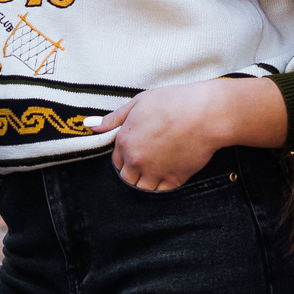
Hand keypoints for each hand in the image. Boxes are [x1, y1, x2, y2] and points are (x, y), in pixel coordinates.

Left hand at [89, 77, 286, 190]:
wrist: (206, 114)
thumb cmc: (173, 102)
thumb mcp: (138, 103)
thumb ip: (113, 118)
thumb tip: (88, 124)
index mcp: (124, 142)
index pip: (117, 161)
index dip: (126, 155)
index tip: (138, 147)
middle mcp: (136, 160)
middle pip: (127, 177)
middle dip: (134, 170)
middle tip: (150, 157)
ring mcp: (155, 172)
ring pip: (142, 187)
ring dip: (147, 180)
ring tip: (159, 165)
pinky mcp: (174, 179)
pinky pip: (161, 191)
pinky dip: (163, 184)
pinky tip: (170, 169)